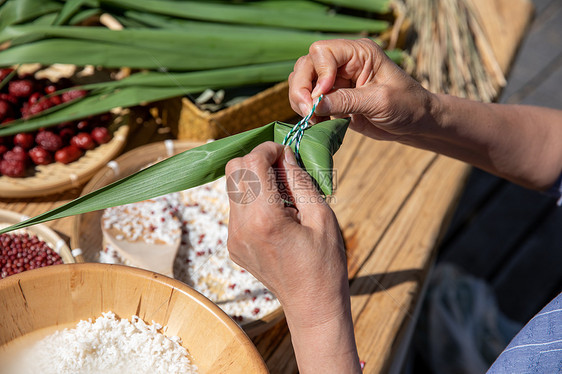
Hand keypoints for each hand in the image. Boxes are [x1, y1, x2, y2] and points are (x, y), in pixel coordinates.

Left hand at [226, 142, 359, 372]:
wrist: (311, 304)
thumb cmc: (325, 262)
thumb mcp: (322, 217)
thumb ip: (300, 181)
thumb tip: (285, 154)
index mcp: (264, 218)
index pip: (252, 162)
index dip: (269, 149)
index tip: (287, 153)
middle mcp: (241, 226)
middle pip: (233, 169)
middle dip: (257, 159)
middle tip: (283, 168)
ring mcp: (233, 237)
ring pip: (232, 186)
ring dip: (254, 178)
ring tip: (282, 191)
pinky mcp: (233, 245)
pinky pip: (236, 208)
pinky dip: (253, 198)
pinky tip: (276, 211)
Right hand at [288, 38, 434, 140]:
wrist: (415, 124)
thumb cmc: (407, 106)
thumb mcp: (379, 102)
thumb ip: (346, 101)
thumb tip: (314, 104)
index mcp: (359, 53)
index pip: (323, 52)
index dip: (319, 73)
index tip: (323, 95)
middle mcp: (344, 63)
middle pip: (306, 66)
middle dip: (302, 89)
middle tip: (308, 112)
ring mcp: (336, 81)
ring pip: (302, 83)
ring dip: (301, 102)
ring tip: (313, 120)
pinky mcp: (333, 100)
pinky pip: (309, 102)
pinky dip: (308, 113)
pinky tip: (318, 124)